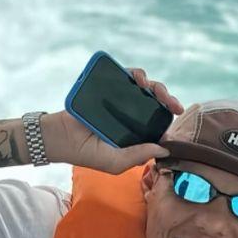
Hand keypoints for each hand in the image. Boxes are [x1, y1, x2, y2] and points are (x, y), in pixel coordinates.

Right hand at [44, 66, 184, 174]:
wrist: (61, 138)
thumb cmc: (88, 154)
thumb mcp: (117, 162)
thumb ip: (139, 155)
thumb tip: (165, 149)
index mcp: (137, 133)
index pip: (160, 122)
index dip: (170, 119)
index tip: (177, 119)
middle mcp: (132, 114)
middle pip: (157, 102)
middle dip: (169, 100)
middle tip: (175, 106)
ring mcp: (121, 100)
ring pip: (147, 87)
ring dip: (157, 87)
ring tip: (158, 92)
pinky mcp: (109, 87)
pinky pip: (128, 76)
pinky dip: (138, 75)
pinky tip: (141, 82)